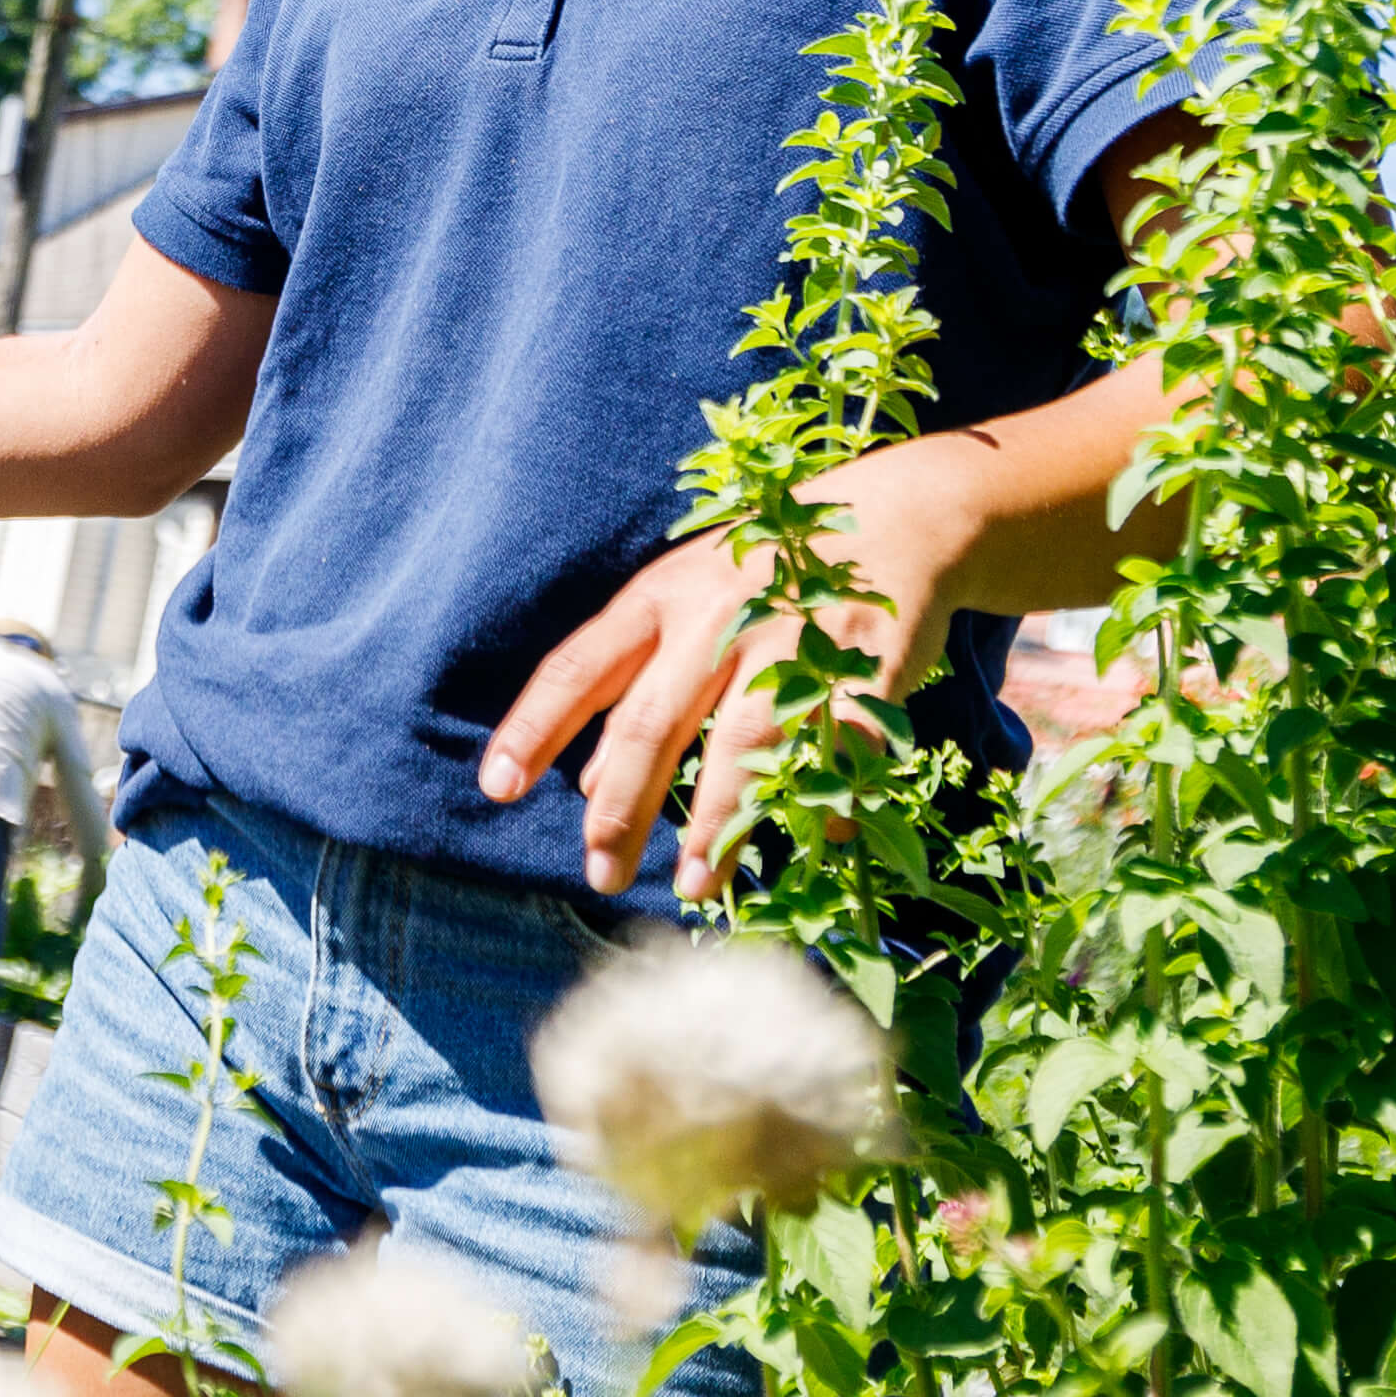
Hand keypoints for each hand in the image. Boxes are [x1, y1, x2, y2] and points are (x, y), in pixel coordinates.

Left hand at [478, 464, 968, 895]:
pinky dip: (827, 791)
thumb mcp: (684, 609)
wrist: (899, 511)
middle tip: (602, 874)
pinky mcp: (866, 657)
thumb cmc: (766, 572)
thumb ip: (632, 686)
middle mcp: (716, 613)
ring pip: (741, 739)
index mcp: (659, 597)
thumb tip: (586, 781)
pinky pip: (838, 739)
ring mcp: (792, 634)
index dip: (535, 727)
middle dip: (623, 806)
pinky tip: (819, 836)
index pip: (579, 668)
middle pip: (653, 720)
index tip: (496, 788)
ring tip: (694, 884)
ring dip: (717, 821)